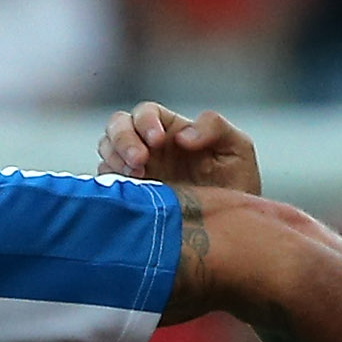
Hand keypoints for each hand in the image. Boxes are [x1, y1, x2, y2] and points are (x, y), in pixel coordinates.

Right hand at [99, 102, 260, 197]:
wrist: (233, 229)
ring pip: (106, 151)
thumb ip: (215, 128)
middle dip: (123, 139)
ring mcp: (136, 172)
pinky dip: (109, 185)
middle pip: (117, 126)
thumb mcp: (237, 149)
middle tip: (140, 162)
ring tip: (135, 179)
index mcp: (171, 130)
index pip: (145, 113)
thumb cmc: (237, 184)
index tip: (156, 141)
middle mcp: (149, 147)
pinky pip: (105, 185)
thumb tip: (182, 136)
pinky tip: (128, 195)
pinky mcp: (129, 197)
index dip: (145, 122)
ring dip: (114, 159)